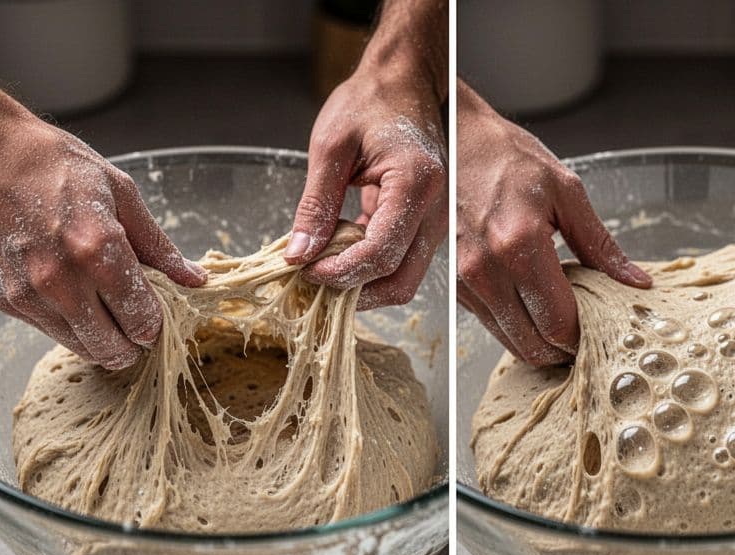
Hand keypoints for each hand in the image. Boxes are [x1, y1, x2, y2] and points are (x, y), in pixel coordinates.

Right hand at [0, 97, 205, 368]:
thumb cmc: (59, 167)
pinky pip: (51, 332)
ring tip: (108, 310)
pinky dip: (70, 326)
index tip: (158, 313)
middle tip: (136, 321)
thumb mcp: (122, 194)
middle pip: (113, 349)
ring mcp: (30, 293)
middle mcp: (62, 279)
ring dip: (102, 338)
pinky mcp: (8, 299)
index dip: (156, 324)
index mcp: (99, 250)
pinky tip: (76, 299)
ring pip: (81, 348)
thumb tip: (194, 279)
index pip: (142, 322)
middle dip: (132, 342)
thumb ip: (158, 245)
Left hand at [287, 54, 447, 310]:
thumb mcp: (330, 147)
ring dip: (362, 283)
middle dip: (355, 291)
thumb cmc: (370, 102)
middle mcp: (436, 209)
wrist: (404, 83)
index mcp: (417, 184)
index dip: (341, 272)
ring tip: (320, 270)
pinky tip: (335, 254)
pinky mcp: (424, 223)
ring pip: (402, 277)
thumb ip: (315, 204)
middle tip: (311, 282)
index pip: (382, 252)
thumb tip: (298, 254)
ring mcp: (435, 220)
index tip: (304, 271)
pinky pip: (399, 260)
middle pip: (400, 279)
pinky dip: (367, 266)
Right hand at [455, 81, 650, 365]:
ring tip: (564, 325)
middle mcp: (486, 269)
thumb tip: (635, 282)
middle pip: (533, 343)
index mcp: (519, 245)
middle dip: (564, 349)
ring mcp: (465, 280)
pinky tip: (535, 309)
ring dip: (540, 344)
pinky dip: (516, 328)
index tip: (600, 331)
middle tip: (586, 336)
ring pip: (509, 341)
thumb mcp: (566, 192)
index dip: (582, 338)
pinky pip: (490, 324)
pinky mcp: (454, 284)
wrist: (454, 138)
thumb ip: (600, 244)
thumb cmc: (508, 157)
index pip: (557, 322)